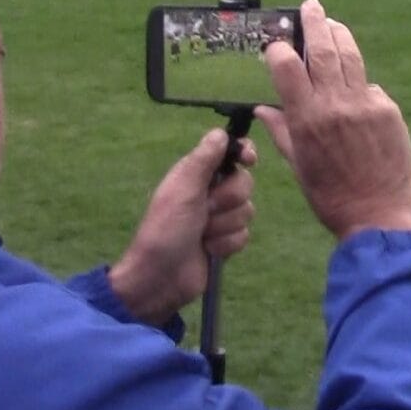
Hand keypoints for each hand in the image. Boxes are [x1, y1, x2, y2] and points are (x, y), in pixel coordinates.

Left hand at [108, 130, 255, 326]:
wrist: (160, 278)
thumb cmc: (165, 230)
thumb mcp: (182, 191)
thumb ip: (203, 160)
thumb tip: (220, 132)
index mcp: (197, 174)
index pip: (231, 153)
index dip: (244, 153)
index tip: (250, 160)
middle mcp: (210, 192)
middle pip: (245, 184)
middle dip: (227, 201)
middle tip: (205, 211)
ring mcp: (219, 218)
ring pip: (247, 211)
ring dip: (224, 226)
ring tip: (202, 235)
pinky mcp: (226, 241)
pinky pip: (244, 235)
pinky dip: (226, 244)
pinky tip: (209, 250)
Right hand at [255, 0, 410, 240]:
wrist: (379, 214)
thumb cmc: (331, 196)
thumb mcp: (298, 166)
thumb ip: (280, 131)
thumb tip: (262, 107)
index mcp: (306, 119)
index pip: (286, 66)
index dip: (278, 49)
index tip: (275, 43)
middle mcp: (335, 104)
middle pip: (322, 49)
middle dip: (313, 22)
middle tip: (311, 5)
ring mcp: (365, 104)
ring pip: (350, 57)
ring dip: (339, 35)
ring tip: (331, 23)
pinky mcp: (388, 109)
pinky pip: (369, 87)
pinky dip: (359, 82)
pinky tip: (354, 85)